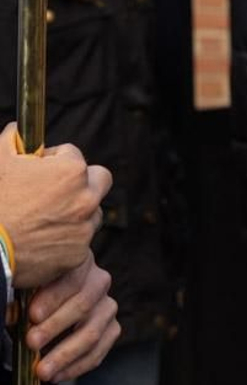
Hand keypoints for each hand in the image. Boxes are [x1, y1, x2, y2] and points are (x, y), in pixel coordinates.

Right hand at [0, 124, 111, 287]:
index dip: (53, 160)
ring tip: (45, 220)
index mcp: (72, 171)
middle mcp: (86, 199)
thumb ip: (12, 140)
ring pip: (91, 214)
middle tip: (58, 190)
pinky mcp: (77, 255)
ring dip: (76, 214)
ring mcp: (84, 229)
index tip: (39, 169)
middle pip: (99, 180)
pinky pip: (81, 246)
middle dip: (83, 181)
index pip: (72, 153)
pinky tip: (45, 243)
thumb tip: (18, 129)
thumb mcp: (0, 162)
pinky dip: (68, 244)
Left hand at [26, 254, 118, 382]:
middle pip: (84, 305)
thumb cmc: (36, 296)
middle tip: (32, 342)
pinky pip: (99, 351)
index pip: (72, 277)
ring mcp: (108, 307)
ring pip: (93, 332)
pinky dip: (77, 366)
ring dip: (65, 354)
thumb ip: (20, 299)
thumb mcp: (27, 290)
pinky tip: (58, 375)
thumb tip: (10, 314)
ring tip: (42, 370)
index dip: (53, 296)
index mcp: (79, 263)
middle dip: (55, 327)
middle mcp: (100, 282)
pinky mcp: (112, 329)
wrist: (53, 307)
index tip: (33, 315)